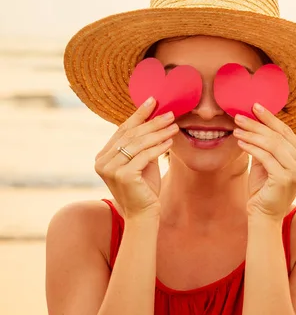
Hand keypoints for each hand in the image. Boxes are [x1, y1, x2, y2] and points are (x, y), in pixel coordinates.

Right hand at [94, 97, 178, 218]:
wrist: (143, 214)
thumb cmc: (144, 187)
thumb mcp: (142, 161)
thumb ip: (142, 143)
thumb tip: (155, 118)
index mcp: (103, 155)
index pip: (122, 129)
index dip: (139, 114)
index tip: (153, 100)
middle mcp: (102, 161)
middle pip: (131, 135)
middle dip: (152, 122)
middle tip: (170, 114)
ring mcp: (110, 168)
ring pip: (138, 144)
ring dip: (159, 133)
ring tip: (174, 126)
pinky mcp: (123, 176)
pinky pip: (144, 156)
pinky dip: (159, 147)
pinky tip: (170, 141)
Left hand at [233, 103, 295, 219]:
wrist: (263, 216)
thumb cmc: (263, 189)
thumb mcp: (266, 162)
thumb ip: (265, 145)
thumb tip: (254, 121)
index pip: (287, 132)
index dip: (270, 118)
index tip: (255, 107)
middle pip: (279, 137)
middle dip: (258, 125)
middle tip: (239, 117)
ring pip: (273, 145)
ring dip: (252, 134)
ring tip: (236, 129)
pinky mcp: (286, 178)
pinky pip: (266, 157)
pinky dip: (251, 148)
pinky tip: (240, 143)